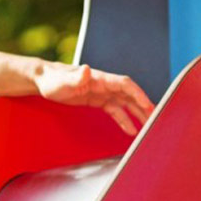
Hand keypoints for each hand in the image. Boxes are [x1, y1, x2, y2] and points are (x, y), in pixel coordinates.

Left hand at [34, 63, 154, 134]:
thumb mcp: (62, 81)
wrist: (44, 80)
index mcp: (100, 79)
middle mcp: (105, 85)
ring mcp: (103, 93)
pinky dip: (124, 120)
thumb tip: (86, 69)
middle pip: (130, 95)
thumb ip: (75, 77)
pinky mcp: (98, 101)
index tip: (148, 105)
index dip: (138, 94)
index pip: (125, 85)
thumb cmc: (52, 80)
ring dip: (138, 114)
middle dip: (144, 106)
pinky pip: (115, 111)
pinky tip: (131, 130)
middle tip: (156, 118)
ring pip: (126, 104)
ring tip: (149, 126)